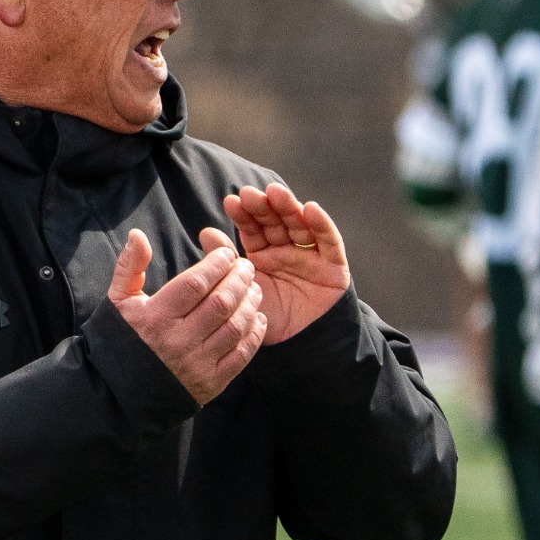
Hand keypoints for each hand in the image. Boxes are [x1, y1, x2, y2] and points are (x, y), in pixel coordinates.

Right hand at [108, 228, 266, 404]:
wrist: (118, 394)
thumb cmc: (120, 341)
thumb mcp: (118, 302)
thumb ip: (129, 267)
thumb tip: (138, 235)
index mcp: (156, 317)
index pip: (196, 283)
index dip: (217, 264)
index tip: (227, 254)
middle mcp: (178, 341)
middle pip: (221, 302)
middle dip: (239, 279)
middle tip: (246, 267)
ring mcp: (196, 364)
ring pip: (235, 327)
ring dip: (250, 303)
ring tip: (254, 288)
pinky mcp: (209, 384)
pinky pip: (240, 356)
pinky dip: (254, 334)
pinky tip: (257, 318)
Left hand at [222, 183, 350, 343]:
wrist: (299, 346)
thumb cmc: (269, 320)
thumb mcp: (244, 291)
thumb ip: (227, 263)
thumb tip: (205, 232)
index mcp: (263, 254)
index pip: (253, 229)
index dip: (244, 215)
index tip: (231, 202)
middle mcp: (286, 249)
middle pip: (276, 222)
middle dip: (264, 207)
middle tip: (250, 194)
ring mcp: (310, 254)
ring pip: (300, 225)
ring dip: (289, 208)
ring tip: (276, 193)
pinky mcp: (334, 264)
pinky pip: (329, 241)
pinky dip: (321, 224)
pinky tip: (310, 209)